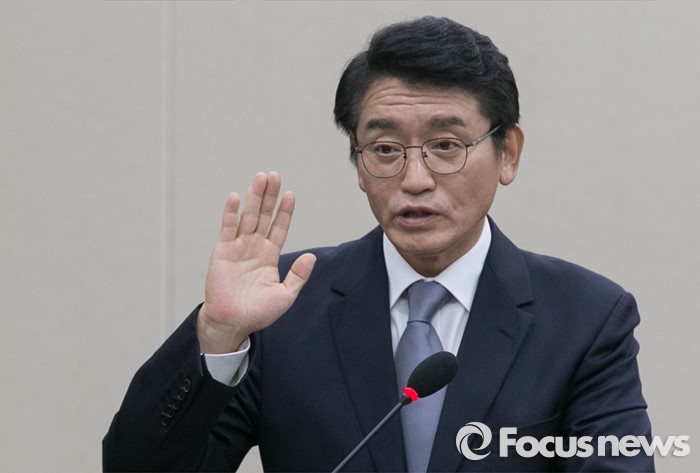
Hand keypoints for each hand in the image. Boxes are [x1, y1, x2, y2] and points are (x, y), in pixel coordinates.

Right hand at [197, 172, 315, 352]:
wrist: (232, 323)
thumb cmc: (258, 313)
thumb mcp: (285, 295)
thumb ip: (298, 276)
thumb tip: (312, 257)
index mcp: (269, 255)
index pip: (279, 227)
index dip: (285, 211)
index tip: (291, 194)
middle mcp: (254, 247)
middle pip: (263, 215)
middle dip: (269, 196)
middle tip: (274, 175)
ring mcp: (238, 247)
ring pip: (247, 217)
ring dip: (253, 197)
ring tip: (260, 177)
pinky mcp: (222, 251)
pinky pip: (227, 228)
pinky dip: (231, 213)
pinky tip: (235, 197)